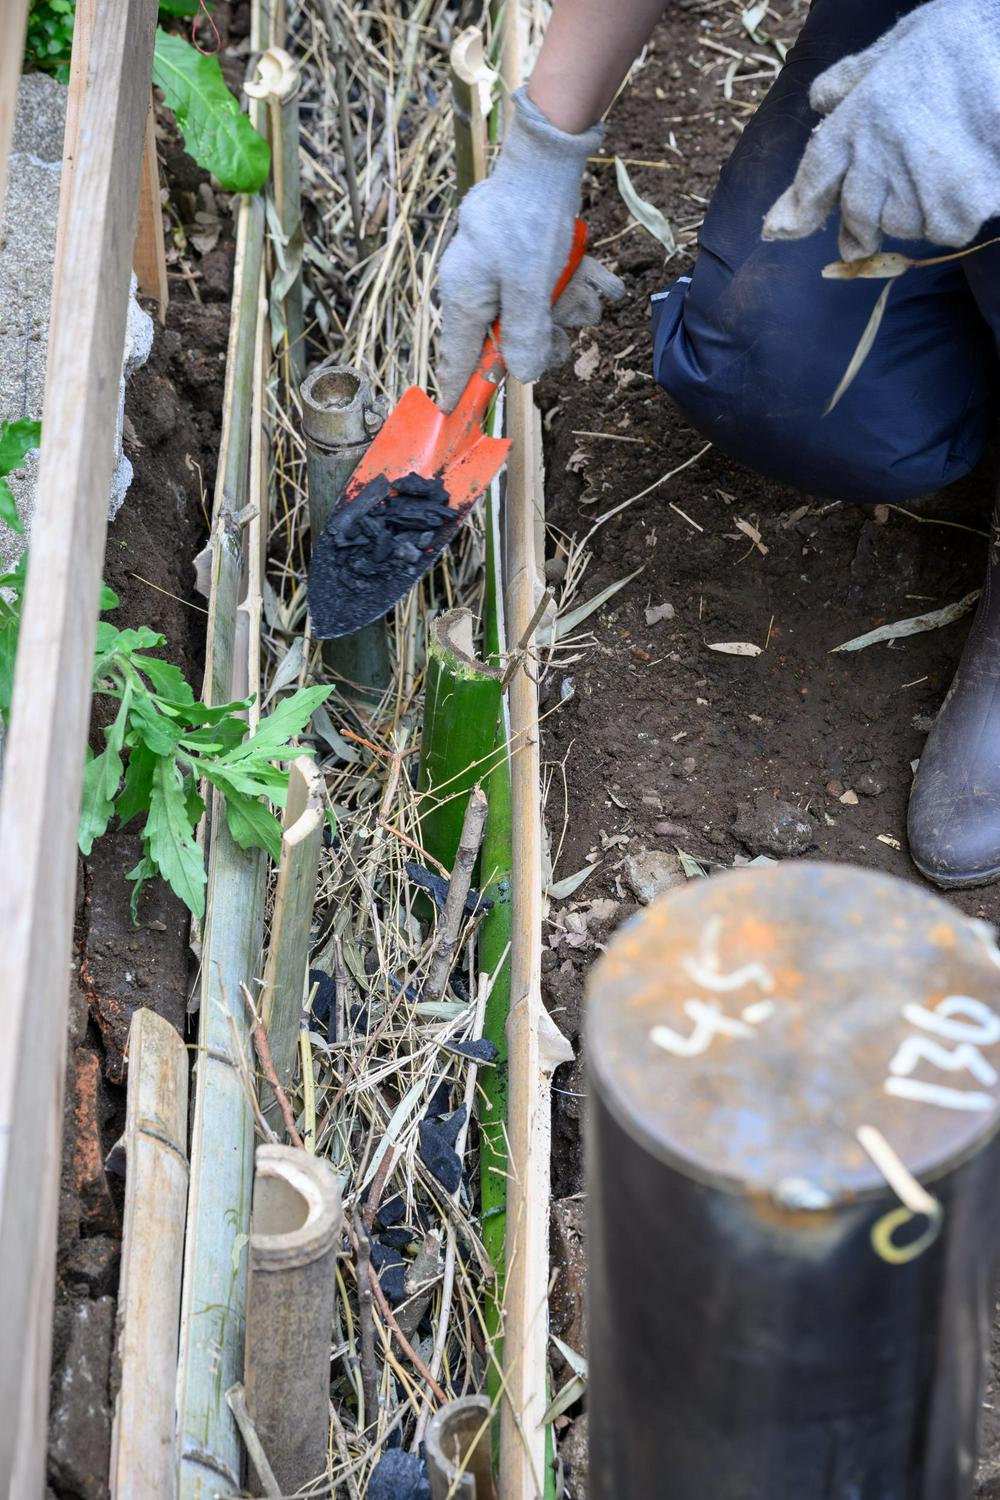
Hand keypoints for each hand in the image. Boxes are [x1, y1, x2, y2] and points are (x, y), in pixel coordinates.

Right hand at [437, 88, 623, 408]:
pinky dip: (580, 286)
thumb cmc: (529, 224)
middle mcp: (480, 288)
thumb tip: (523, 376)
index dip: (460, 387)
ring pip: (539, 311)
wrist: (546, 162)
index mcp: (466, 298)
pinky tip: (604, 286)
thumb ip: (523, 335)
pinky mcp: (526, 256)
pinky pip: (553, 285)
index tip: (453, 414)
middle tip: (566, 333)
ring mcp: (503, 271)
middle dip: (546, 336)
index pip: (457, 356)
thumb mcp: (528, 288)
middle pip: (509, 338)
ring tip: (591, 293)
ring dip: (571, 307)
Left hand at [762, 0, 999, 259]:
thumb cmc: (957, 40)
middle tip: (863, 236)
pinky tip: (968, 182)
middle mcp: (878, 159)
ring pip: (903, 226)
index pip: (814, 178)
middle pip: (857, 217)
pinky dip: (953, 215)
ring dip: (914, 213)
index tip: (779, 230)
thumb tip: (819, 101)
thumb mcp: (896, 46)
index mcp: (857, 121)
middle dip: (859, 229)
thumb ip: (853, 78)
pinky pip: (945, 229)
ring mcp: (917, 187)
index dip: (796, 210)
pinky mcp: (957, 207)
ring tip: (938, 176)